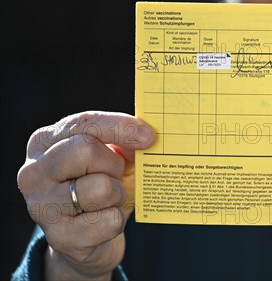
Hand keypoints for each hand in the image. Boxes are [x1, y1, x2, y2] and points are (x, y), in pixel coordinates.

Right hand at [17, 111, 154, 279]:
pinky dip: (117, 218)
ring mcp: (41, 206)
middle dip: (115, 163)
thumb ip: (123, 142)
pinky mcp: (59, 236)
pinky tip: (105, 219)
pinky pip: (108, 220)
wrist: (89, 235)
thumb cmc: (101, 183)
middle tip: (118, 174)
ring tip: (111, 198)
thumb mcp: (111, 156)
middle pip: (87, 150)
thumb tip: (146, 137)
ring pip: (101, 188)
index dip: (120, 127)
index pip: (84, 123)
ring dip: (118, 193)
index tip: (149, 136)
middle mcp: (34, 172)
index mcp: (44, 141)